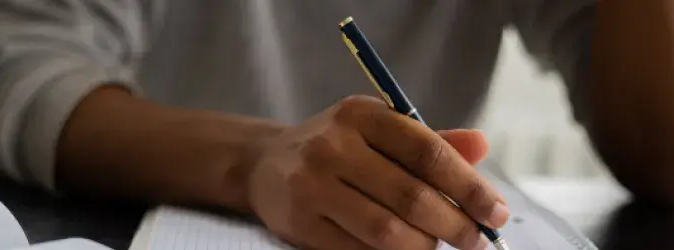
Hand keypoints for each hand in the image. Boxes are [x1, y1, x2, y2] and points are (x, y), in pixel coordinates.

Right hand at [245, 96, 508, 249]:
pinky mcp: (299, 221)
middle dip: (455, 225)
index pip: (427, 151)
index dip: (469, 185)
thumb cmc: (337, 147)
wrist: (265, 163)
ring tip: (436, 246)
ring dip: (424, 246)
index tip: (497, 212)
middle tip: (477, 241)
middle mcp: (333, 145)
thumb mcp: (378, 130)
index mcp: (362, 114)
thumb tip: (482, 146)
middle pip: (411, 195)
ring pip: (386, 231)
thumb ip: (429, 141)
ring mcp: (312, 184)